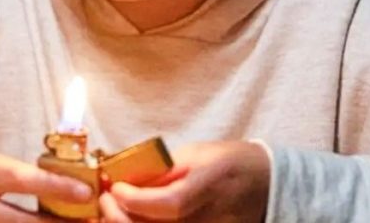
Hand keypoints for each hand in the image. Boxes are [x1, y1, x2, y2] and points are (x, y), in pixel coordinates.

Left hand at [98, 140, 269, 222]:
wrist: (264, 185)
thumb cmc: (227, 162)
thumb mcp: (195, 153)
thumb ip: (161, 168)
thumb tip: (123, 177)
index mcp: (210, 185)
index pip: (170, 204)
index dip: (137, 199)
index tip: (114, 188)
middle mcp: (209, 217)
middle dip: (121, 217)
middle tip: (105, 201)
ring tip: (112, 213)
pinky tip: (130, 221)